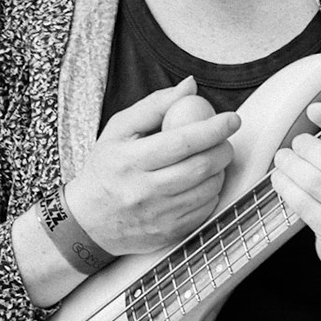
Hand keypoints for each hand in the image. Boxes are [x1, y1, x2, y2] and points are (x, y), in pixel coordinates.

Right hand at [68, 77, 239, 254]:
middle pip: (200, 167)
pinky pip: (205, 210)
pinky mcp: (170, 233)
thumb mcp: (119, 130)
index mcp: (130, 161)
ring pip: (207, 189)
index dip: (213, 129)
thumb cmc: (106, 168)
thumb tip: (190, 86)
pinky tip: (202, 182)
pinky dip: (211, 192)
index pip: (181, 142)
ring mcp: (159, 216)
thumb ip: (155, 105)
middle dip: (223, 149)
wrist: (89, 221)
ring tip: (211, 159)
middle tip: (224, 140)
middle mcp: (144, 191)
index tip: (231, 119)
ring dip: (220, 171)